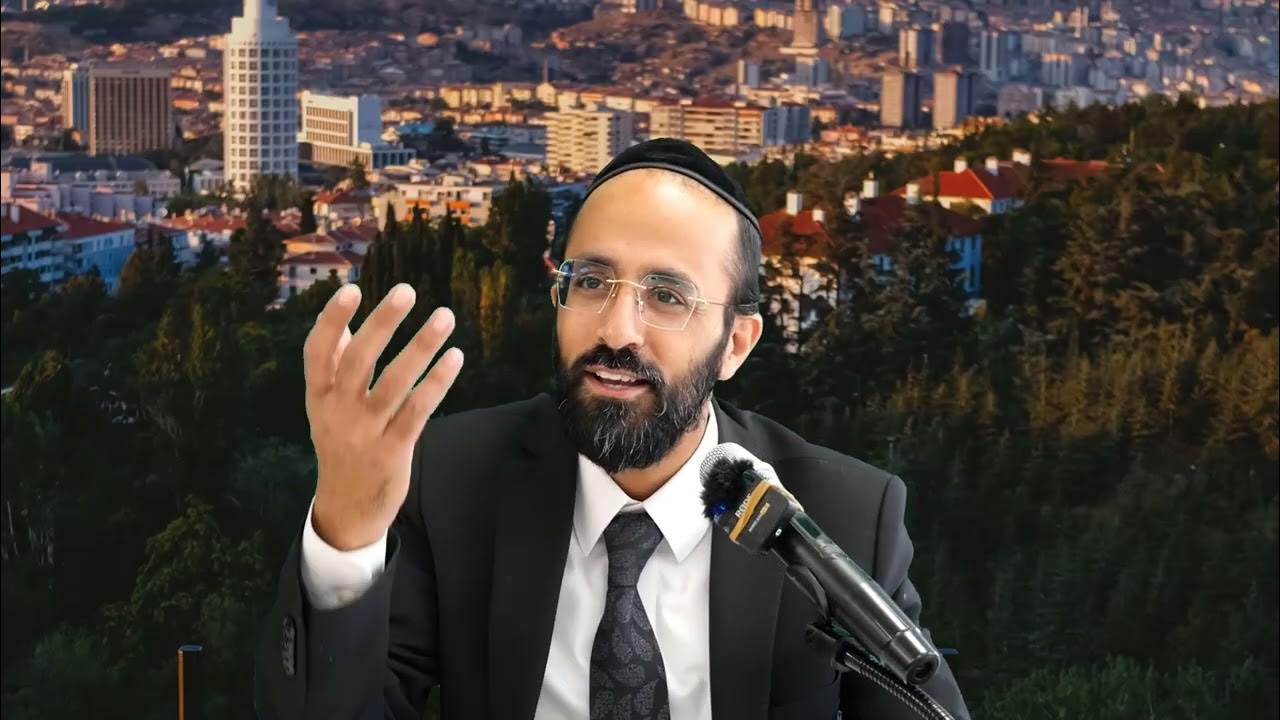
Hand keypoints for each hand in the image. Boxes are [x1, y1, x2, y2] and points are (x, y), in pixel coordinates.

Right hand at [304, 283, 462, 550]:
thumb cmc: (342, 443)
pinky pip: (418, 410)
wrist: (347, 508)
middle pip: (359, 360)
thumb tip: (344, 322)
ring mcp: (365, 433)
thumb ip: (335, 366)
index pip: (317, 352)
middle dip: (382, 323)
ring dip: (421, 346)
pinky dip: (437, 382)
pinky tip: (455, 357)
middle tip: (406, 290)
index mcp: (318, 396)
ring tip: (445, 316)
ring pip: (395, 382)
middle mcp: (337, 411)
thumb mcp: (327, 407)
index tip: (351, 288)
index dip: (332, 320)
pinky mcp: (393, 451)